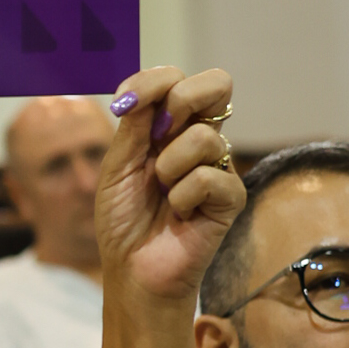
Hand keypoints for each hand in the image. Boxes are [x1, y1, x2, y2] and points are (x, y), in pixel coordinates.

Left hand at [94, 65, 244, 305]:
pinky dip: (182, 197)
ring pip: (205, 136)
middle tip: (159, 135)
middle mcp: (199, 138)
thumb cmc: (123, 219)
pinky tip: (180, 214)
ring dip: (168, 167)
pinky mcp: (231, 197)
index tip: (123, 105)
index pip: (176, 78)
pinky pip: (209, 177)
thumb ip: (134, 125)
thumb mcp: (117, 165)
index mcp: (170, 126)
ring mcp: (218, 166)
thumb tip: (146, 89)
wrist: (132, 269)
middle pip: (218, 83)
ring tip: (162, 193)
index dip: (153, 81)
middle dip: (183, 99)